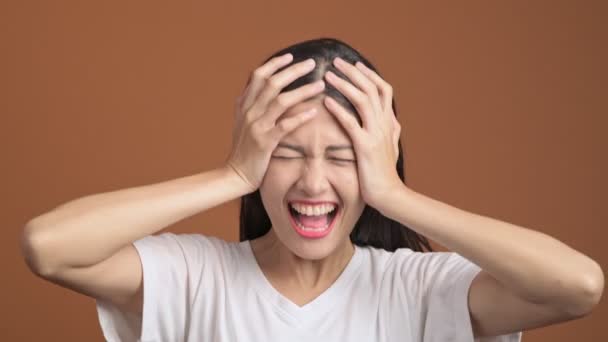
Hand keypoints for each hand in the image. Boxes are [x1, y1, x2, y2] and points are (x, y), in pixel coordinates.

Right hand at [226, 53, 325, 192]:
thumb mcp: (242, 122)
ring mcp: (256, 126)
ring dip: (303, 90)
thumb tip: (260, 87)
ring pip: (281, 100)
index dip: (275, 64)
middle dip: (294, 70)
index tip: (291, 56)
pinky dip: (301, 116)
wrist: (235, 175)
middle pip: (272, 82)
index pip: (258, 76)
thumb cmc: (243, 150)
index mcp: (243, 104)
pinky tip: (315, 111)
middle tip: (312, 63)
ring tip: (321, 85)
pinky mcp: (265, 142)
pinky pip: (286, 125)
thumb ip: (251, 105)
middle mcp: (249, 111)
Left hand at [322, 57, 402, 209]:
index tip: (355, 65)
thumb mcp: (392, 148)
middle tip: (337, 61)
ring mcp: (376, 134)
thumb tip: (393, 119)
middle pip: (372, 88)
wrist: (390, 195)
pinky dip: (339, 110)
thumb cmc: (385, 174)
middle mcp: (384, 124)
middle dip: (354, 72)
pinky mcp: (365, 147)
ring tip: (328, 75)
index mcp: (389, 123)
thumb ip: (391, 131)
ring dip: (345, 84)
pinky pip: (351, 123)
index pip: (383, 89)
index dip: (369, 75)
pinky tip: (326, 102)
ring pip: (362, 100)